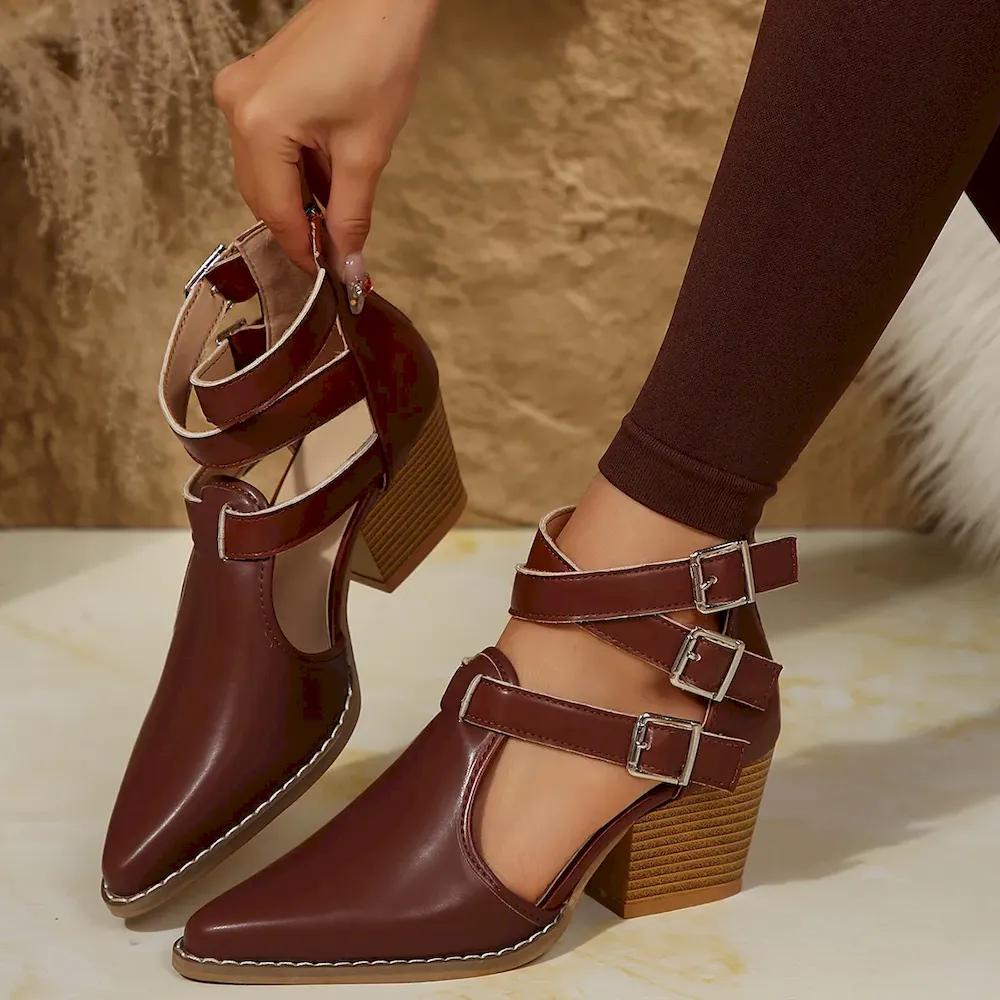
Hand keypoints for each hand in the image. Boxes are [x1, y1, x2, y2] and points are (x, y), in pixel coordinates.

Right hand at [213, 0, 437, 276]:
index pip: (276, 210)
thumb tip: (348, 267)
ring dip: (300, 198)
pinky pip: (268, 145)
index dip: (303, 249)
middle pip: (262, 194)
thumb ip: (352, 216)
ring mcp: (239, 93)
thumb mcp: (367, 152)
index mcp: (259, 125)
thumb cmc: (378, 60)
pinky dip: (296, 169)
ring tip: (340, 213)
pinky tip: (328, 178)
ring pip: (264, 172)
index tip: (329, 275)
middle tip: (339, 251)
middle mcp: (236, 109)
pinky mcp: (253, 85)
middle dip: (300, 225)